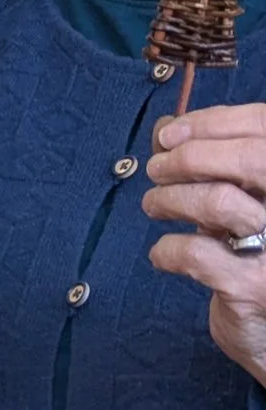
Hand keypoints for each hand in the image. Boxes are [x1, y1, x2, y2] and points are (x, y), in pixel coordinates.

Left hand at [146, 107, 265, 387]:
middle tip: (157, 169)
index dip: (213, 122)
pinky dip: (166, 249)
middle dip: (190, 156)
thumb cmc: (257, 259)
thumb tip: (167, 127)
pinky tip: (163, 255)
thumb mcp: (247, 208)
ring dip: (170, 199)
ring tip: (155, 206)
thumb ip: (216, 170)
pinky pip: (195, 252)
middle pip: (250, 159)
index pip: (265, 130)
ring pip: (218, 200)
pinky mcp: (253, 288)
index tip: (170, 132)